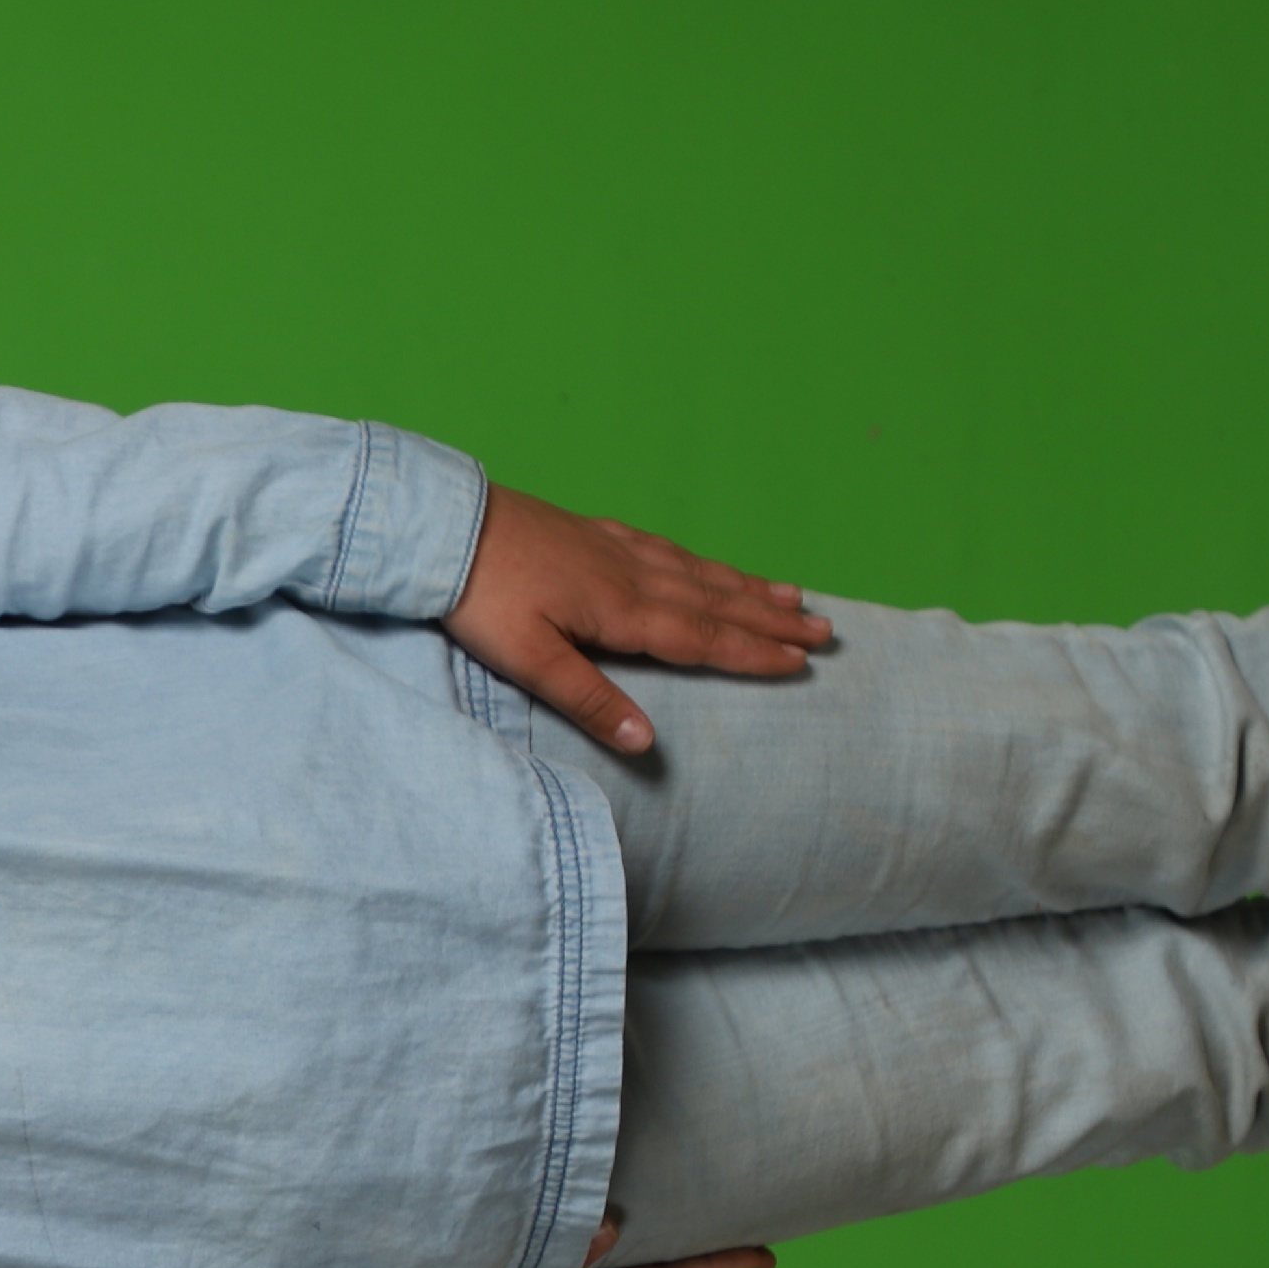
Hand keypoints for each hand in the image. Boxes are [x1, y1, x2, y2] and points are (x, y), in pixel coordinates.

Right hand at [430, 1212, 775, 1267]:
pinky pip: (563, 1258)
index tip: (766, 1259)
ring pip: (602, 1266)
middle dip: (684, 1253)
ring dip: (637, 1244)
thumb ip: (551, 1262)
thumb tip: (609, 1226)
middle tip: (727, 1221)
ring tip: (665, 1209)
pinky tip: (576, 1217)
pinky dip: (584, 1237)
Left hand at [444, 485, 831, 756]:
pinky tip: (704, 562)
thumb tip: (643, 741)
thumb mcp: (528, 658)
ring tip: (790, 594)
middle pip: (715, 602)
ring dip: (745, 586)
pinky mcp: (591, 532)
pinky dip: (698, 560)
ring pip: (697, 572)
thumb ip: (588, 698)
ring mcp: (613, 548)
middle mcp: (630, 575)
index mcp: (620, 611)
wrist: (443, 526)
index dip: (752, 653)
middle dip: (771, 619)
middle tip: (824, 629)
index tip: (800, 663)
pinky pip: (664, 548)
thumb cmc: (480, 597)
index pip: (702, 639)